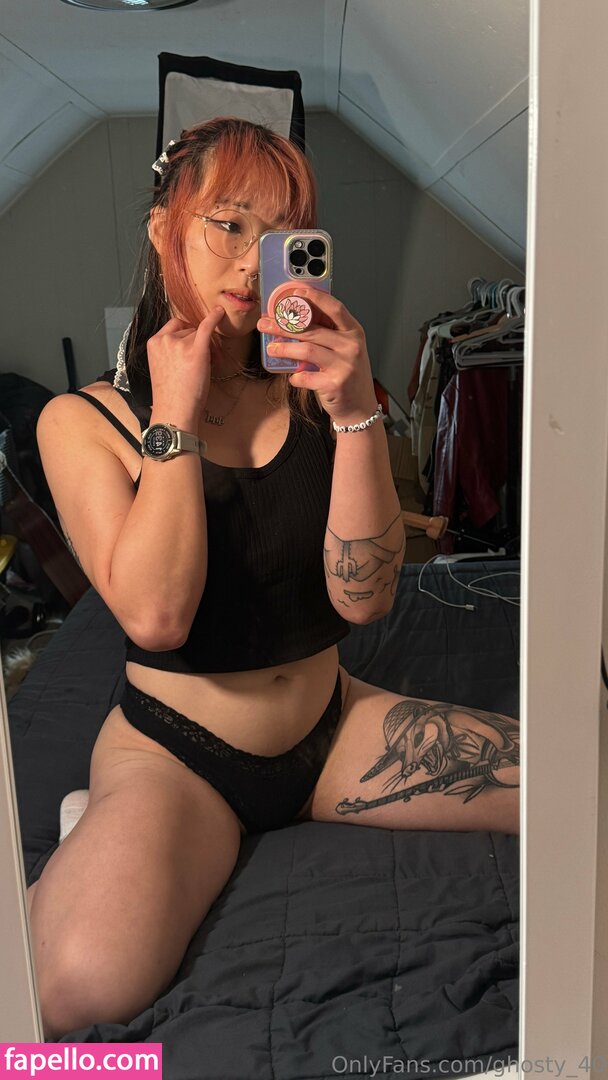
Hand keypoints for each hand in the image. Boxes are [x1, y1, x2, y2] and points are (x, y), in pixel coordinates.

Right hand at [147, 307, 224, 420]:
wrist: (174, 411)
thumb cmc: (170, 395)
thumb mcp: (162, 367)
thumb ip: (170, 352)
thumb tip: (190, 342)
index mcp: (153, 343)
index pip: (173, 327)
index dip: (184, 336)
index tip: (189, 349)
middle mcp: (165, 340)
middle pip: (188, 330)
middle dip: (195, 343)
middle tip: (200, 364)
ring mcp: (180, 344)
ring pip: (199, 335)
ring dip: (205, 347)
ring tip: (205, 368)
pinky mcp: (196, 350)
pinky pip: (206, 327)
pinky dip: (214, 318)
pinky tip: (220, 312)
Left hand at [257, 288, 376, 423]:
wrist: (359, 408)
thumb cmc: (348, 375)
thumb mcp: (345, 349)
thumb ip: (328, 333)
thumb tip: (297, 317)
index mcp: (354, 332)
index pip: (334, 307)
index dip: (314, 298)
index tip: (294, 293)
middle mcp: (351, 346)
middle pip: (312, 329)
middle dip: (284, 325)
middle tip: (266, 323)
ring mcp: (344, 365)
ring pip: (306, 350)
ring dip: (284, 349)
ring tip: (271, 349)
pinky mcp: (334, 384)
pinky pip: (306, 376)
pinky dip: (296, 377)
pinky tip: (293, 377)